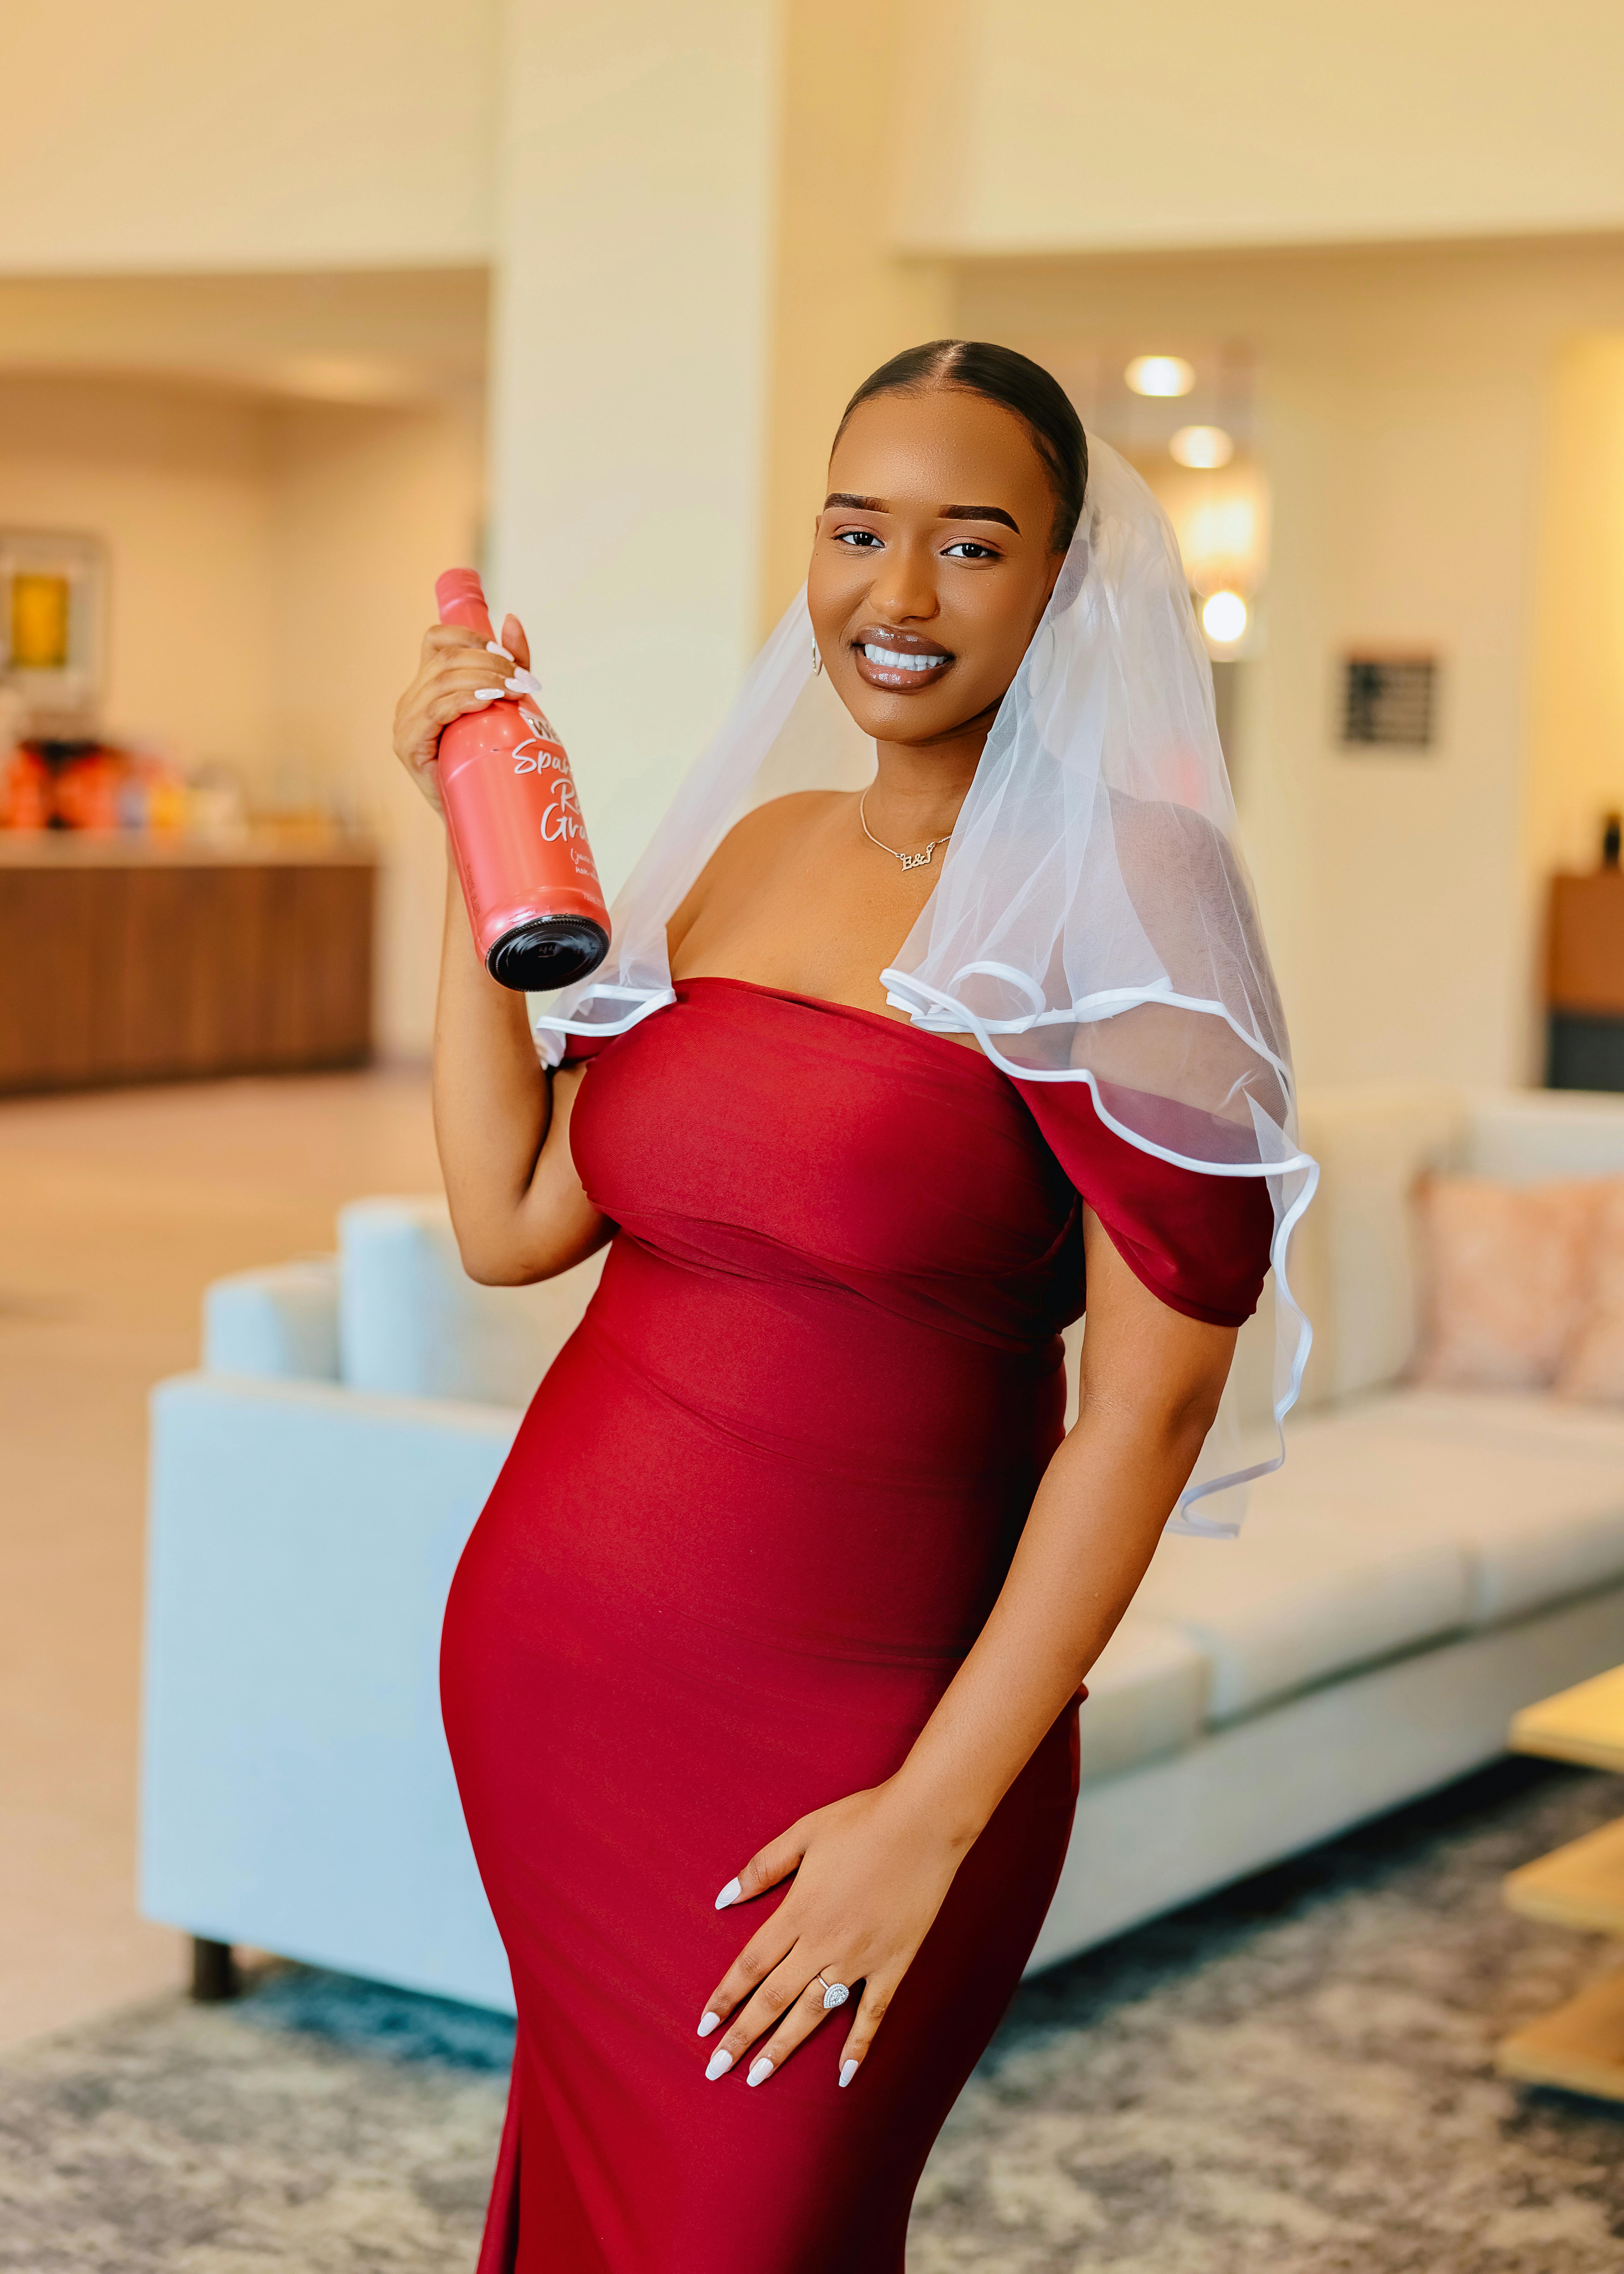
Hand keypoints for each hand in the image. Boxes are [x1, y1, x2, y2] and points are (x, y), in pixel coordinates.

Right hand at [392, 611, 531, 813]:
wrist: (477, 811)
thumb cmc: (488, 758)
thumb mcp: (503, 704)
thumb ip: (508, 665)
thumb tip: (511, 620)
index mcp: (427, 684)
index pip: (436, 639)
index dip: (470, 637)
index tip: (505, 653)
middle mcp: (411, 699)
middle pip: (446, 660)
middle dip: (490, 664)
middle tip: (523, 680)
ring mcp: (406, 722)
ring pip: (442, 683)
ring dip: (483, 681)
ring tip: (514, 691)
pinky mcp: (408, 746)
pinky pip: (435, 712)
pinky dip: (463, 702)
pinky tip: (487, 702)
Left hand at [697, 1780, 965, 2090]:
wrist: (925, 1823)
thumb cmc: (861, 1821)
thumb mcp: (804, 1833)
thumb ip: (763, 1868)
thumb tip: (723, 1898)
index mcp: (799, 1911)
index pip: (751, 1965)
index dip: (725, 1997)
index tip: (702, 2026)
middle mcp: (824, 1942)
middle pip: (774, 1998)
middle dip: (742, 2036)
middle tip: (716, 2069)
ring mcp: (861, 1958)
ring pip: (813, 2013)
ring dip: (783, 2047)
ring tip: (758, 2078)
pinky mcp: (894, 1964)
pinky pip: (872, 2014)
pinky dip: (858, 2046)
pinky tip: (844, 2076)